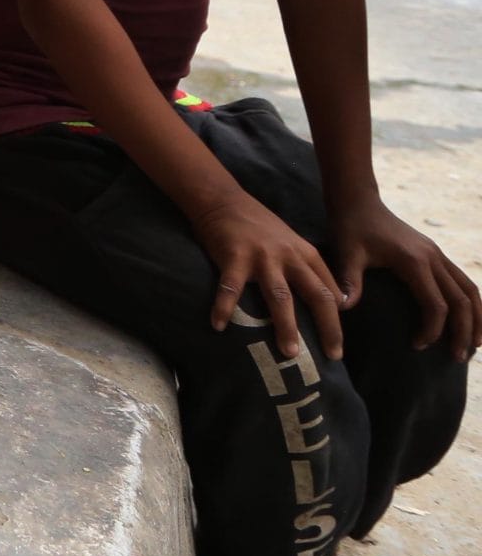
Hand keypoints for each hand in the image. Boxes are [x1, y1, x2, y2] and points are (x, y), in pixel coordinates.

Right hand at [192, 193, 346, 359]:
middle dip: (328, 328)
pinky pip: (231, 287)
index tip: (337, 346)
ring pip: (281, 297)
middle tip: (332, 356)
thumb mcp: (292, 243)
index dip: (338, 320)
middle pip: (316, 296)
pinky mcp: (234, 256)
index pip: (331, 291)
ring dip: (287, 326)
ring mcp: (262, 257)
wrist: (223, 199)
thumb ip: (308, 269)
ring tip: (290, 352)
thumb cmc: (258, 226)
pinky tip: (218, 325)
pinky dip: (224, 307)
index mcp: (306, 255)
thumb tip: (328, 302)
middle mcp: (289, 257)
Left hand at [328, 194, 480, 360]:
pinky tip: (468, 319)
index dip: (432, 329)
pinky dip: (471, 302)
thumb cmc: (350, 227)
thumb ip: (348, 281)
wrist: (357, 199)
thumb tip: (342, 309)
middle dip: (463, 331)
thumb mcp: (346, 253)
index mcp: (414, 261)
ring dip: (476, 318)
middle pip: (462, 301)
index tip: (417, 346)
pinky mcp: (435, 253)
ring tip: (475, 345)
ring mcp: (437, 254)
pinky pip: (463, 281)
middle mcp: (433, 257)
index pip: (436, 305)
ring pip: (470, 290)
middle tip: (457, 358)